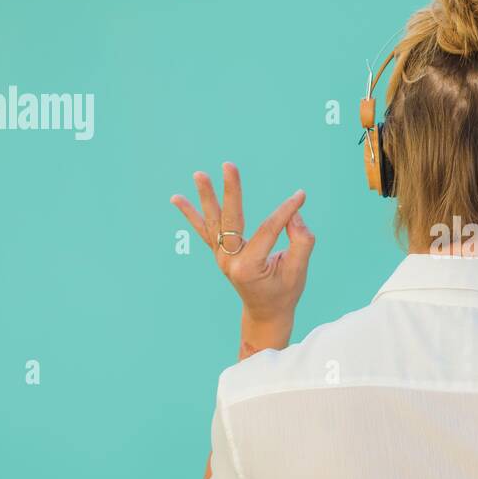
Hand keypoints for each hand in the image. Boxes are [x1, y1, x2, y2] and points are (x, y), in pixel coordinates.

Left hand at [170, 163, 314, 342]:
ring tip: (198, 174)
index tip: (301, 196)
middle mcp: (229, 261)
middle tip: (229, 165)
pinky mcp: (218, 254)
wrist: (266, 312)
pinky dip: (190, 214)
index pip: (267, 230)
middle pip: (231, 219)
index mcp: (248, 267)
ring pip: (213, 222)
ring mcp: (220, 257)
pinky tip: (176, 198)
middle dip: (231, 191)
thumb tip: (293, 213)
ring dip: (205, 197)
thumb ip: (302, 241)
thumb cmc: (284, 291)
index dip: (285, 211)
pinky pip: (204, 230)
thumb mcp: (298, 270)